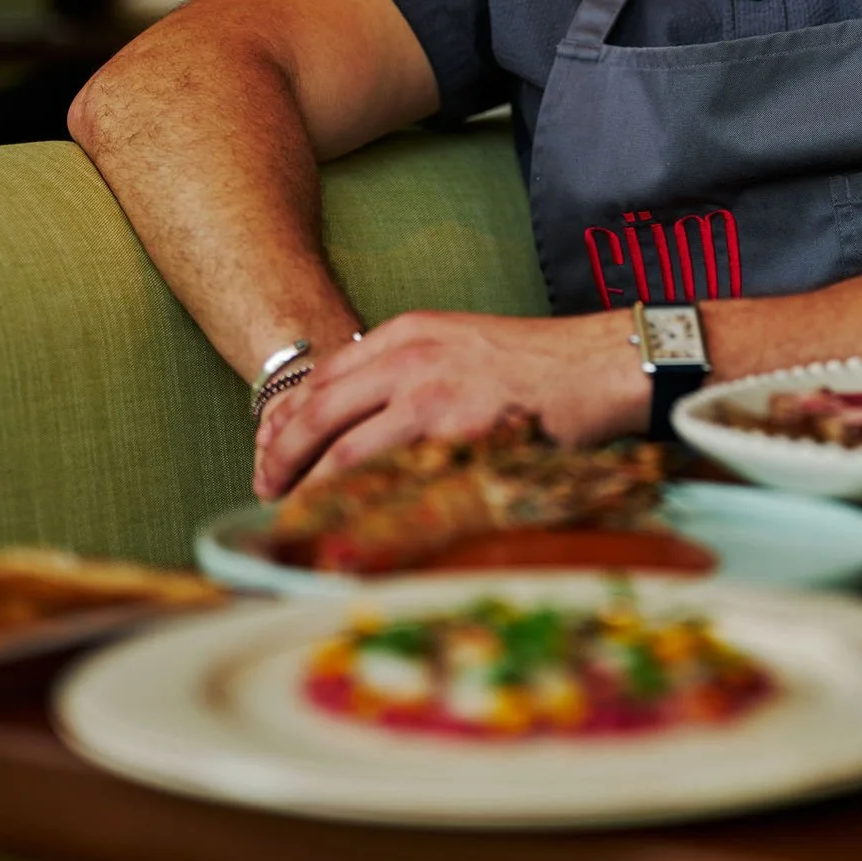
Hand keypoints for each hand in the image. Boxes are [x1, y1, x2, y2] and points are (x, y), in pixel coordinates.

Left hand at [255, 311, 649, 496]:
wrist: (597, 364)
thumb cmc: (536, 363)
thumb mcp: (460, 343)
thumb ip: (409, 369)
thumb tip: (362, 417)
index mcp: (409, 331)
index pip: (323, 376)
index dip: (286, 418)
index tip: (268, 448)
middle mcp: (410, 357)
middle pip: (318, 412)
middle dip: (280, 457)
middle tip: (264, 488)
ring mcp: (431, 396)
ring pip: (344, 453)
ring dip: (311, 491)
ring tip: (294, 518)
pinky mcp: (457, 435)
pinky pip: (391, 481)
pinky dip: (361, 508)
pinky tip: (347, 529)